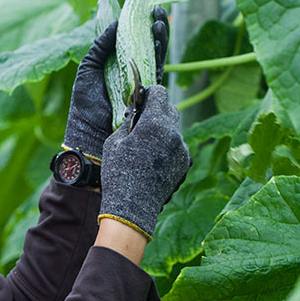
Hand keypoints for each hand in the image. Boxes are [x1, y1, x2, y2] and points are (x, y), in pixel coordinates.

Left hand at [62, 7, 169, 160]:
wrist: (91, 130)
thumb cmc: (85, 102)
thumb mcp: (88, 68)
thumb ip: (100, 47)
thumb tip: (114, 25)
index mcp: (117, 65)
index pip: (132, 42)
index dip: (139, 26)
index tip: (142, 11)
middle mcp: (133, 73)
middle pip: (148, 46)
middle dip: (154, 27)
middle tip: (156, 11)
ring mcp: (143, 83)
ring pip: (157, 56)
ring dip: (160, 37)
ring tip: (159, 22)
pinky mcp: (150, 94)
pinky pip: (159, 71)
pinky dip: (160, 55)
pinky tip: (158, 41)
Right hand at [97, 85, 189, 239]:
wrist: (133, 208)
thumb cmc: (119, 173)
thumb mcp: (114, 142)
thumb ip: (128, 122)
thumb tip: (134, 113)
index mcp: (155, 123)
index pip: (160, 93)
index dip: (149, 92)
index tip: (141, 98)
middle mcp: (174, 134)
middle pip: (171, 109)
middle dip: (157, 110)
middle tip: (142, 120)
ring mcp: (182, 149)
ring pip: (175, 129)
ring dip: (163, 129)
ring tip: (146, 143)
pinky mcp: (185, 163)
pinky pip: (179, 146)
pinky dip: (168, 146)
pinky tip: (154, 159)